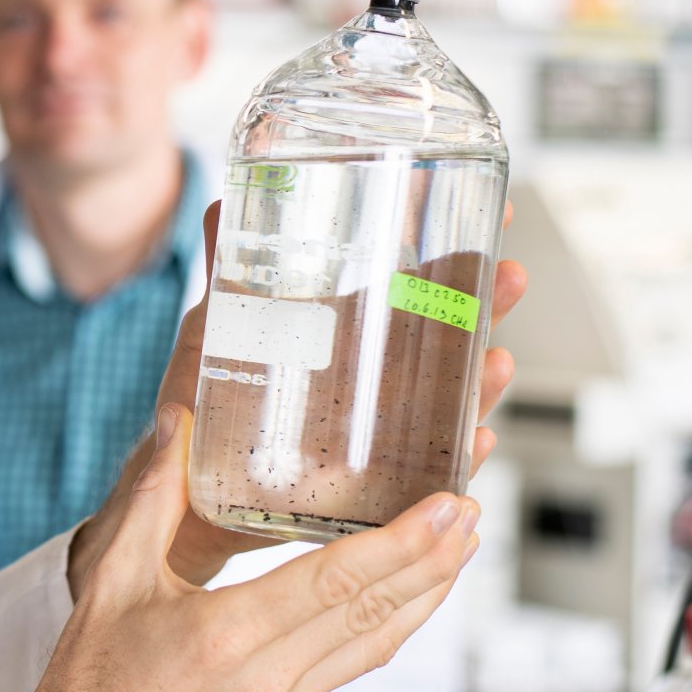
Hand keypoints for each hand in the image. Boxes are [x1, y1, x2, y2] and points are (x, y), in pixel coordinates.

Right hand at [0, 404, 478, 691]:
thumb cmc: (88, 684)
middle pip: (375, 613)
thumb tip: (179, 425)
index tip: (445, 508)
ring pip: (376, 645)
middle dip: (433, 562)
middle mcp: (268, 676)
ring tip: (459, 551)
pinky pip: (352, 667)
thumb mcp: (110, 579)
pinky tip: (405, 603)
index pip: (337, 583)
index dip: (402, 544)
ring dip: (426, 597)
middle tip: (471, 515)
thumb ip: (151, 498)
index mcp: (227, 635)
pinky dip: (390, 629)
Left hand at [128, 200, 525, 588]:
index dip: (462, 259)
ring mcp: (374, 436)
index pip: (420, 289)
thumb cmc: (201, 405)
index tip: (504, 215)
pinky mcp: (362, 489)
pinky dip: (453, 461)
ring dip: (478, 386)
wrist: (180, 488)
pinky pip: (422, 477)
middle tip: (510, 280)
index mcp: (346, 339)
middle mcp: (371, 385)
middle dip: (484, 312)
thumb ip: (224, 272)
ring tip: (495, 364)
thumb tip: (219, 202)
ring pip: (445, 408)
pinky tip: (473, 444)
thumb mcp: (213, 331)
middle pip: (448, 343)